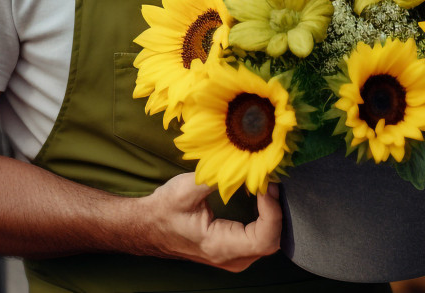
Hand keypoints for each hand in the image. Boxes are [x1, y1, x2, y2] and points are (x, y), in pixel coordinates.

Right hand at [135, 173, 281, 271]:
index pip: (264, 238)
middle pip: (272, 241)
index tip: (267, 185)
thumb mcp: (187, 189)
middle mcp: (231, 259)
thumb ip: (217, 178)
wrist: (148, 227)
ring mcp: (234, 258)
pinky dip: (267, 217)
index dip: (273, 211)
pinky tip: (262, 196)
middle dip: (276, 210)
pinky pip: (262, 237)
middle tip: (270, 181)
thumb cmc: (164, 210)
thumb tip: (245, 165)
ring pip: (269, 240)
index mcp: (219, 247)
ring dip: (273, 213)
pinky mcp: (235, 250)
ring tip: (267, 185)